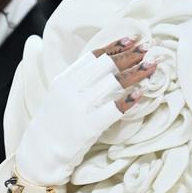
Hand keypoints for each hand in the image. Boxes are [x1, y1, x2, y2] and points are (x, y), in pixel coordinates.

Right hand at [15, 37, 156, 185]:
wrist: (39, 153)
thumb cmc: (55, 123)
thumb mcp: (60, 95)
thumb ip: (79, 81)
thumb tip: (108, 66)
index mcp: (63, 79)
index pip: (93, 56)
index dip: (114, 46)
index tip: (132, 39)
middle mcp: (70, 90)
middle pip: (106, 65)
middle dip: (130, 54)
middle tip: (148, 48)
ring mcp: (79, 107)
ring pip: (113, 82)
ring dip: (136, 72)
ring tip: (152, 65)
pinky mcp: (87, 127)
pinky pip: (113, 109)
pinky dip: (129, 99)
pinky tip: (141, 92)